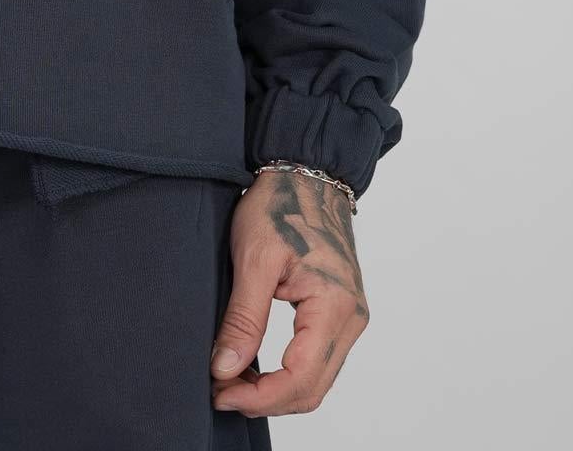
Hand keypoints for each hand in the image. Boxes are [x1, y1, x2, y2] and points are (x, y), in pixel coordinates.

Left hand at [209, 167, 368, 417]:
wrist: (305, 173)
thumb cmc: (280, 204)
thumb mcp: (252, 258)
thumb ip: (243, 318)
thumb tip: (225, 369)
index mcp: (334, 306)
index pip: (300, 378)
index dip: (259, 397)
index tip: (220, 392)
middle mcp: (351, 319)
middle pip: (312, 388)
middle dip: (265, 399)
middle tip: (220, 392)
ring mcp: (349, 317)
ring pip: (316, 380)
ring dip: (275, 390)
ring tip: (232, 380)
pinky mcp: (339, 313)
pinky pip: (317, 360)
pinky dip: (287, 373)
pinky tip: (254, 365)